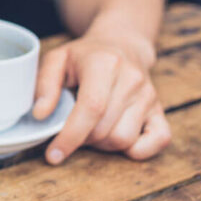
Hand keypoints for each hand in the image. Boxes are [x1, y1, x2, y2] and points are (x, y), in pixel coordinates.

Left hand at [33, 30, 169, 164]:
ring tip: (91, 128)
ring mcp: (149, 96)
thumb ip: (44, 85)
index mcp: (105, 64)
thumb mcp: (56, 60)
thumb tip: (40, 115)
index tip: (53, 155)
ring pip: (124, 140)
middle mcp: (132, 80)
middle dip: (81, 139)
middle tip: (71, 128)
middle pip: (105, 130)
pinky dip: (137, 150)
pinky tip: (116, 139)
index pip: (92, 108)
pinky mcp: (160, 110)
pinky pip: (159, 140)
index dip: (71, 136)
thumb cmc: (84, 56)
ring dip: (102, 144)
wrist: (121, 45)